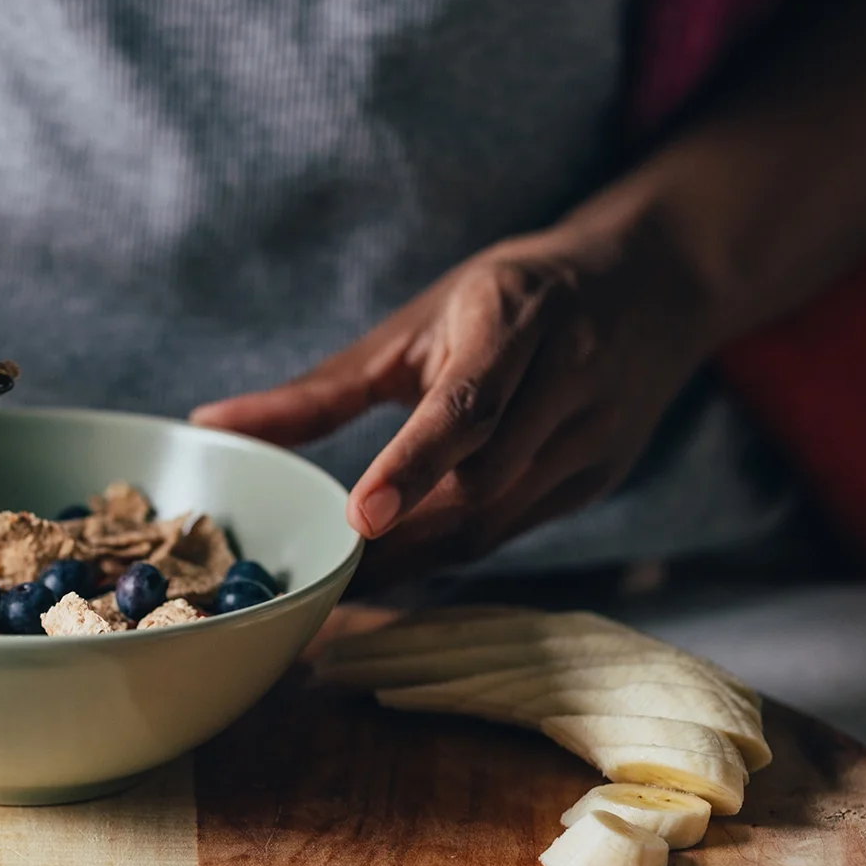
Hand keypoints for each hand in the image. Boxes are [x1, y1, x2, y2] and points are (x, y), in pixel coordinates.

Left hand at [191, 215, 716, 582]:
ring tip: (345, 583)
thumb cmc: (508, 298)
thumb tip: (213, 424)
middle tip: (320, 577)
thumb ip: (320, 389)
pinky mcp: (600, 476)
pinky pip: (516, 529)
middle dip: (400, 533)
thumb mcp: (416, 322)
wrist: (652, 282)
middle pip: (483, 477)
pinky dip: (454, 551)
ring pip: (500, 516)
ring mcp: (596, 433)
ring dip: (421, 553)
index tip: (358, 519)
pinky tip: (400, 568)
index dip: (412, 465)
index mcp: (517, 318)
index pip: (467, 404)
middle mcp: (569, 376)